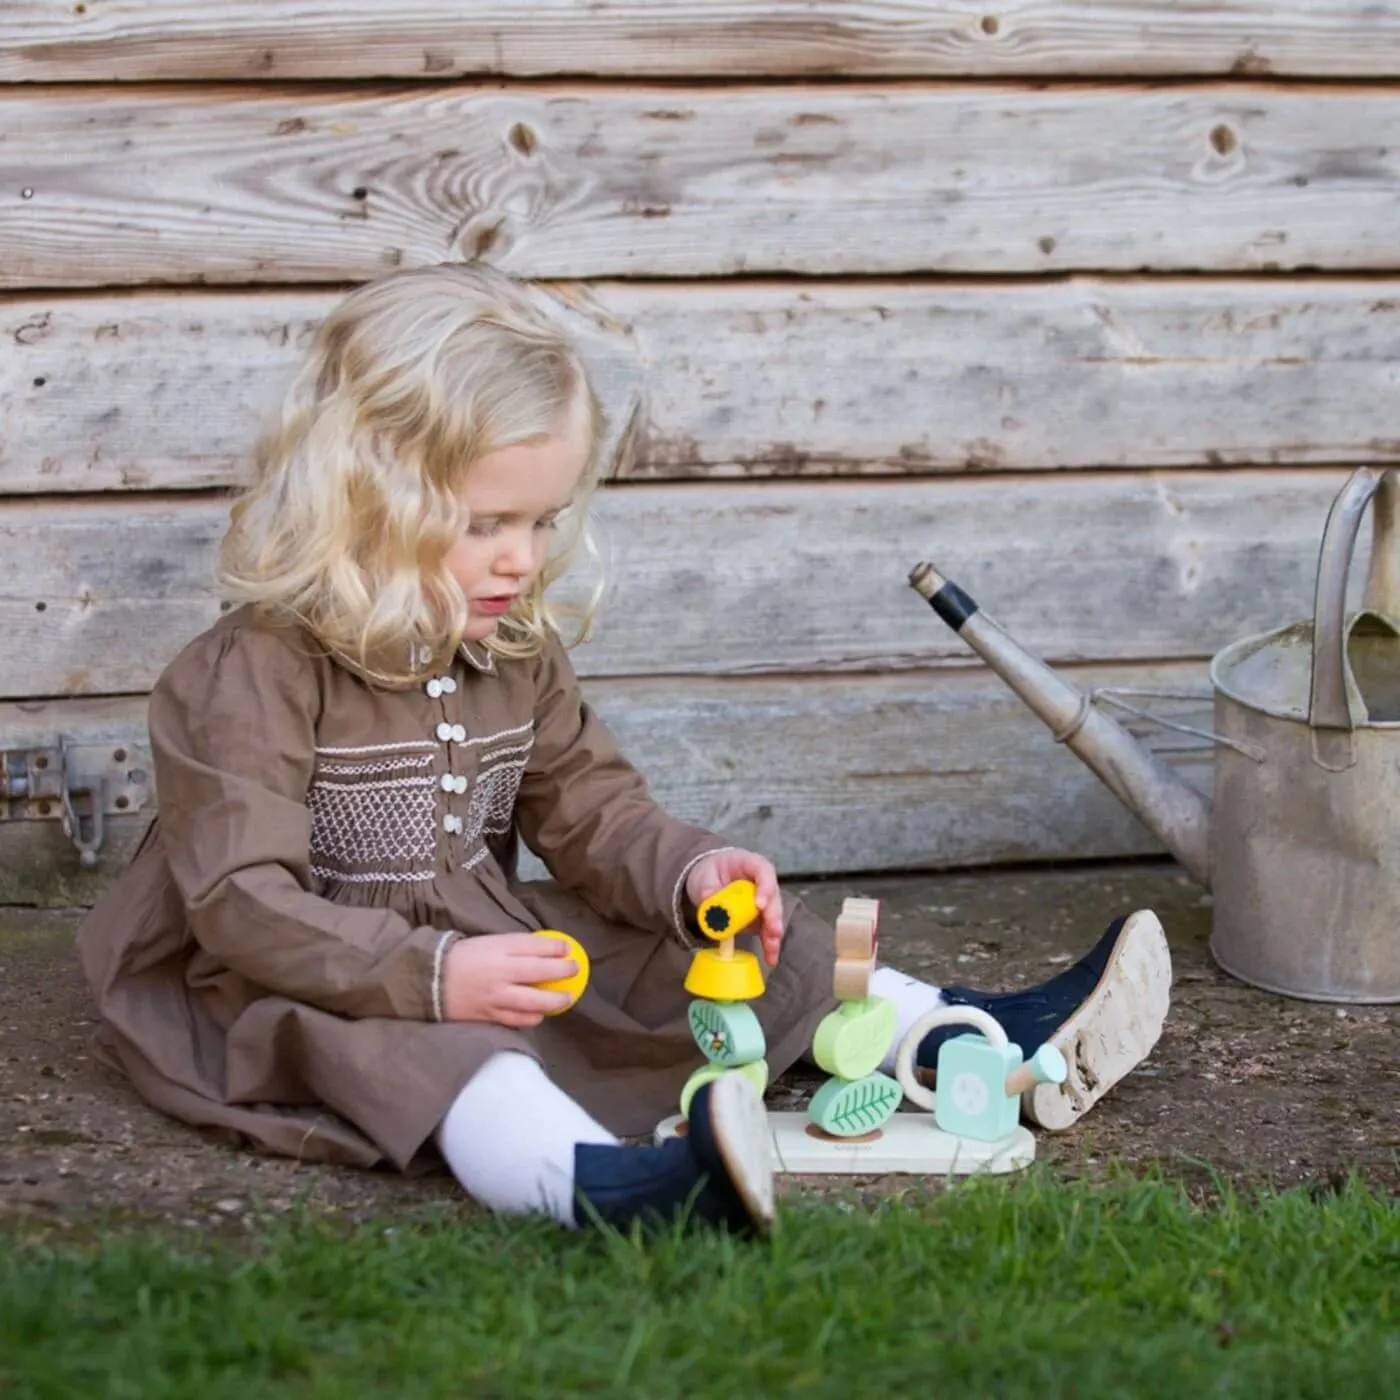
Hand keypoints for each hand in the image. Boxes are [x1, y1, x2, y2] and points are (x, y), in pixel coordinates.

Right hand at [439, 933, 576, 1027]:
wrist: (427, 979)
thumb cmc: (461, 956)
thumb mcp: (487, 942)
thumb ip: (513, 947)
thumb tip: (542, 951)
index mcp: (498, 948)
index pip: (534, 946)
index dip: (556, 948)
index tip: (568, 949)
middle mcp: (500, 971)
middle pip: (539, 971)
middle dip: (562, 971)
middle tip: (573, 970)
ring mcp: (495, 996)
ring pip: (532, 1001)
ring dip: (553, 1000)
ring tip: (565, 999)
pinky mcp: (488, 1015)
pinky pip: (516, 1020)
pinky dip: (531, 1018)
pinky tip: (539, 1015)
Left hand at [685, 849, 785, 967]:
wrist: (710, 878)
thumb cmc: (710, 871)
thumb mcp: (703, 875)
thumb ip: (706, 887)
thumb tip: (708, 901)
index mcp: (751, 864)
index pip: (764, 871)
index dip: (765, 888)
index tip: (759, 905)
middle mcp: (763, 882)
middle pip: (773, 898)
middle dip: (773, 918)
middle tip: (773, 932)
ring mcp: (763, 901)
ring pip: (773, 917)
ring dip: (773, 935)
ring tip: (772, 951)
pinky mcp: (759, 918)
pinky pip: (766, 931)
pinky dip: (768, 944)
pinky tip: (770, 957)